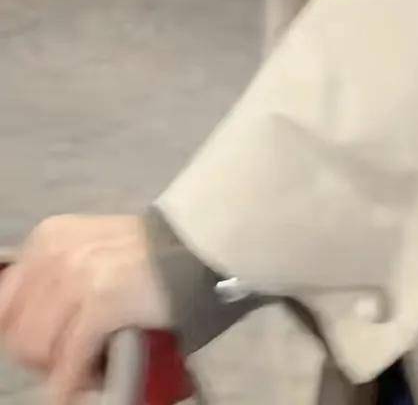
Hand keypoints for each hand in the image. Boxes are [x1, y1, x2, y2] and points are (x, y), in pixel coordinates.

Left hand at [0, 215, 168, 404]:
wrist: (191, 250)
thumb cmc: (139, 256)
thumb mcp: (84, 251)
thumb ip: (48, 282)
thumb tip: (18, 332)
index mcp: (47, 239)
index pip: (5, 303)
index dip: (19, 333)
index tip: (41, 346)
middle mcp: (55, 254)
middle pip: (18, 331)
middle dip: (38, 355)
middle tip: (64, 359)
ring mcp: (77, 276)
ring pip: (38, 349)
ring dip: (56, 368)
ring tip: (81, 365)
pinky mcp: (102, 302)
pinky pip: (70, 360)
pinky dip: (71, 383)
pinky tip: (79, 387)